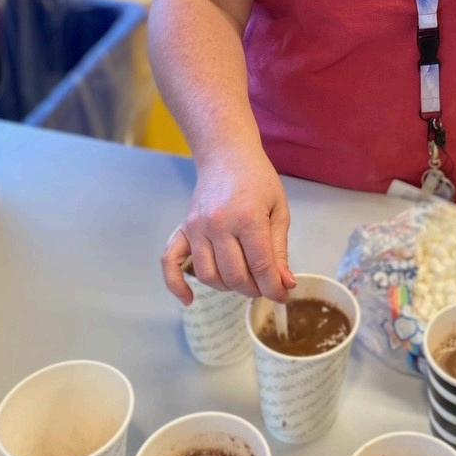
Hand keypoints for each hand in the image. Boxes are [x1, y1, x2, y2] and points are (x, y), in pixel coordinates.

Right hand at [162, 148, 295, 304]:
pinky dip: (176, 285)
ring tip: (243, 280)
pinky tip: (189, 299)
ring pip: (208, 276)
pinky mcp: (183, 229)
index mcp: (248, 218)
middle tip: (265, 285)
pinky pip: (171, 263)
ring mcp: (197, 228)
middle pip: (235, 276)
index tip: (282, 295)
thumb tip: (285, 284)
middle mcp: (218, 225)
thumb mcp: (279, 210)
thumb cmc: (258, 180)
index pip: (261, 267)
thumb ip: (279, 249)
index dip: (274, 288)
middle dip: (254, 289)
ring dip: (228, 287)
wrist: (227, 155)